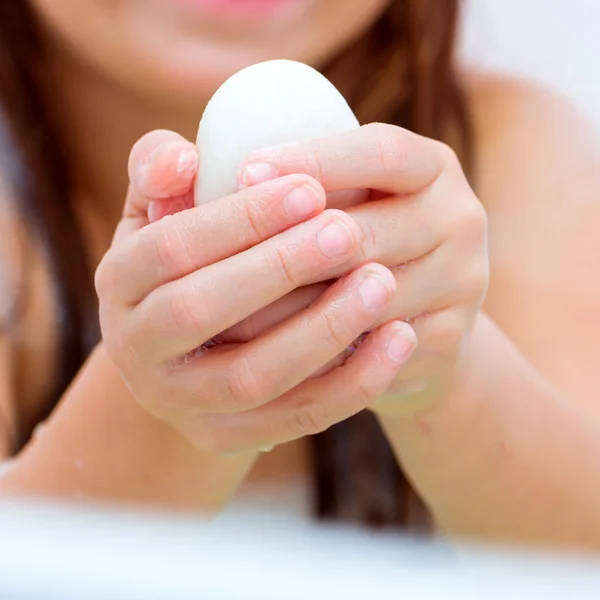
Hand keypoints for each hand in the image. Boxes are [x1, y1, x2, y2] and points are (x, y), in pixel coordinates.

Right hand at [95, 130, 416, 452]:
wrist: (189, 350)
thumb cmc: (189, 261)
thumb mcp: (163, 212)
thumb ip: (162, 172)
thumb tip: (185, 159)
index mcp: (118, 283)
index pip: (171, 247)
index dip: (240, 218)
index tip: (309, 188)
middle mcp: (136, 349)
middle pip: (202, 311)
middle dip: (279, 268)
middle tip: (347, 231)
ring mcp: (180, 402)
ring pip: (252, 376)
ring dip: (322, 329)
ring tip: (382, 281)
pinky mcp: (227, 436)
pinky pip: (294, 417)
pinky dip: (351, 382)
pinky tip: (398, 338)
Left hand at [229, 123, 488, 410]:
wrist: (416, 321)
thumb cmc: (357, 244)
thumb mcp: (338, 198)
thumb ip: (278, 175)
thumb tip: (181, 165)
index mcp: (431, 166)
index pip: (377, 152)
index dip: (311, 161)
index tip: (241, 172)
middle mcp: (460, 217)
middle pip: (363, 232)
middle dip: (282, 252)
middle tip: (206, 265)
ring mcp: (464, 281)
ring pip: (361, 298)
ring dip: (287, 311)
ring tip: (220, 319)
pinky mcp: (453, 339)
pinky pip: (373, 349)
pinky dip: (318, 354)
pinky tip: (264, 357)